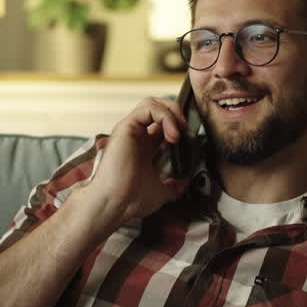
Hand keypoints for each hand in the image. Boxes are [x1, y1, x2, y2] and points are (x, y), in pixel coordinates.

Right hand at [83, 97, 190, 226]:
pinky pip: (148, 107)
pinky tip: (173, 134)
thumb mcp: (161, 193)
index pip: (162, 125)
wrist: (116, 203)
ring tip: (180, 129)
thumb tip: (186, 182)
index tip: (191, 138)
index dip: (179, 125)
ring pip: (152, 102)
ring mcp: (131, 130)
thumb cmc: (130, 200)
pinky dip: (165, 116)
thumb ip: (174, 186)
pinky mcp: (127, 126)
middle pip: (157, 108)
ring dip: (171, 111)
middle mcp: (137, 136)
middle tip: (186, 130)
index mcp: (144, 148)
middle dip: (176, 113)